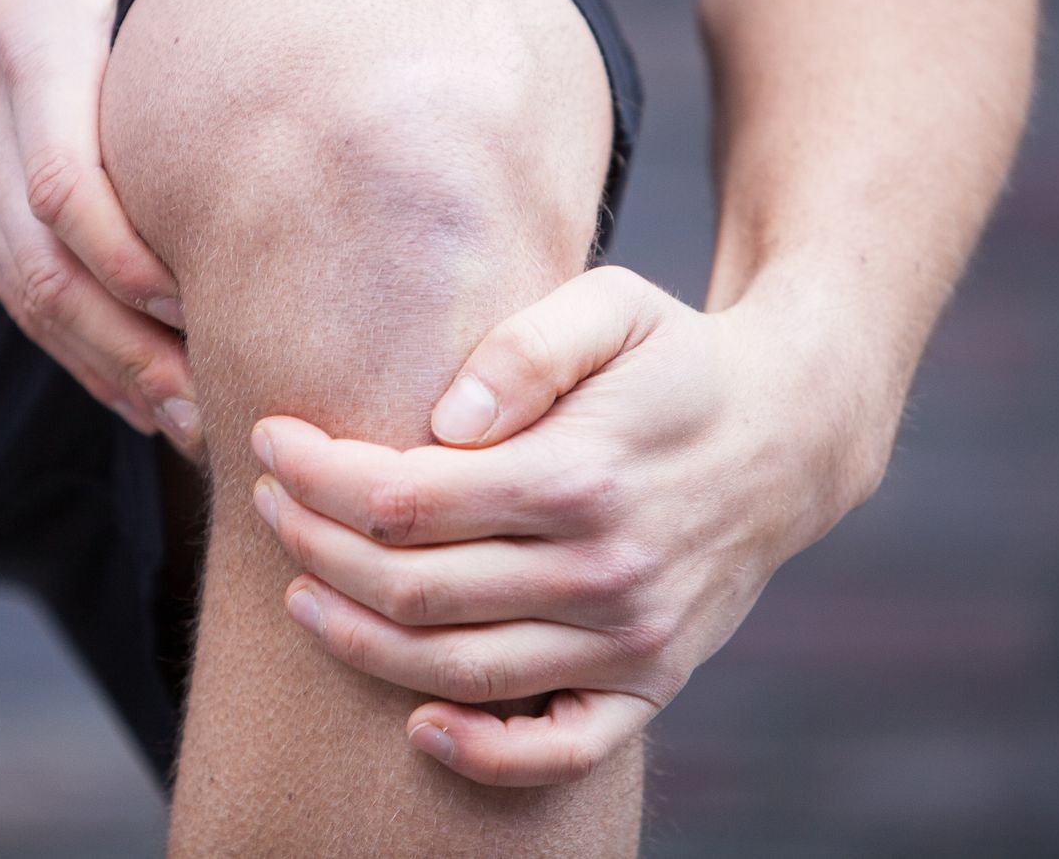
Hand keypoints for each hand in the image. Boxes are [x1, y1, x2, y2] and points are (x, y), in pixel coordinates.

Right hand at [0, 0, 397, 457]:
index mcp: (34, 50)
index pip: (62, 182)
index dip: (132, 258)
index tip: (213, 298)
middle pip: (44, 273)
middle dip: (130, 349)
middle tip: (223, 401)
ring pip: (29, 305)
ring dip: (110, 371)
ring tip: (198, 425)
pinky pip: (19, 301)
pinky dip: (81, 357)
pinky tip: (149, 400)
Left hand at [249, 265, 892, 783]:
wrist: (791, 432)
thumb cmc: (675, 358)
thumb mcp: (613, 305)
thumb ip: (525, 348)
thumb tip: (443, 423)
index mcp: (582, 474)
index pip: (407, 499)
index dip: (320, 474)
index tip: (272, 441)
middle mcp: (605, 571)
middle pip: (412, 587)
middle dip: (315, 544)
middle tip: (268, 503)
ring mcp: (630, 639)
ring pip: (456, 669)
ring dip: (355, 638)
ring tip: (298, 588)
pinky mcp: (651, 682)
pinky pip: (559, 751)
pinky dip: (481, 754)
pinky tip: (415, 724)